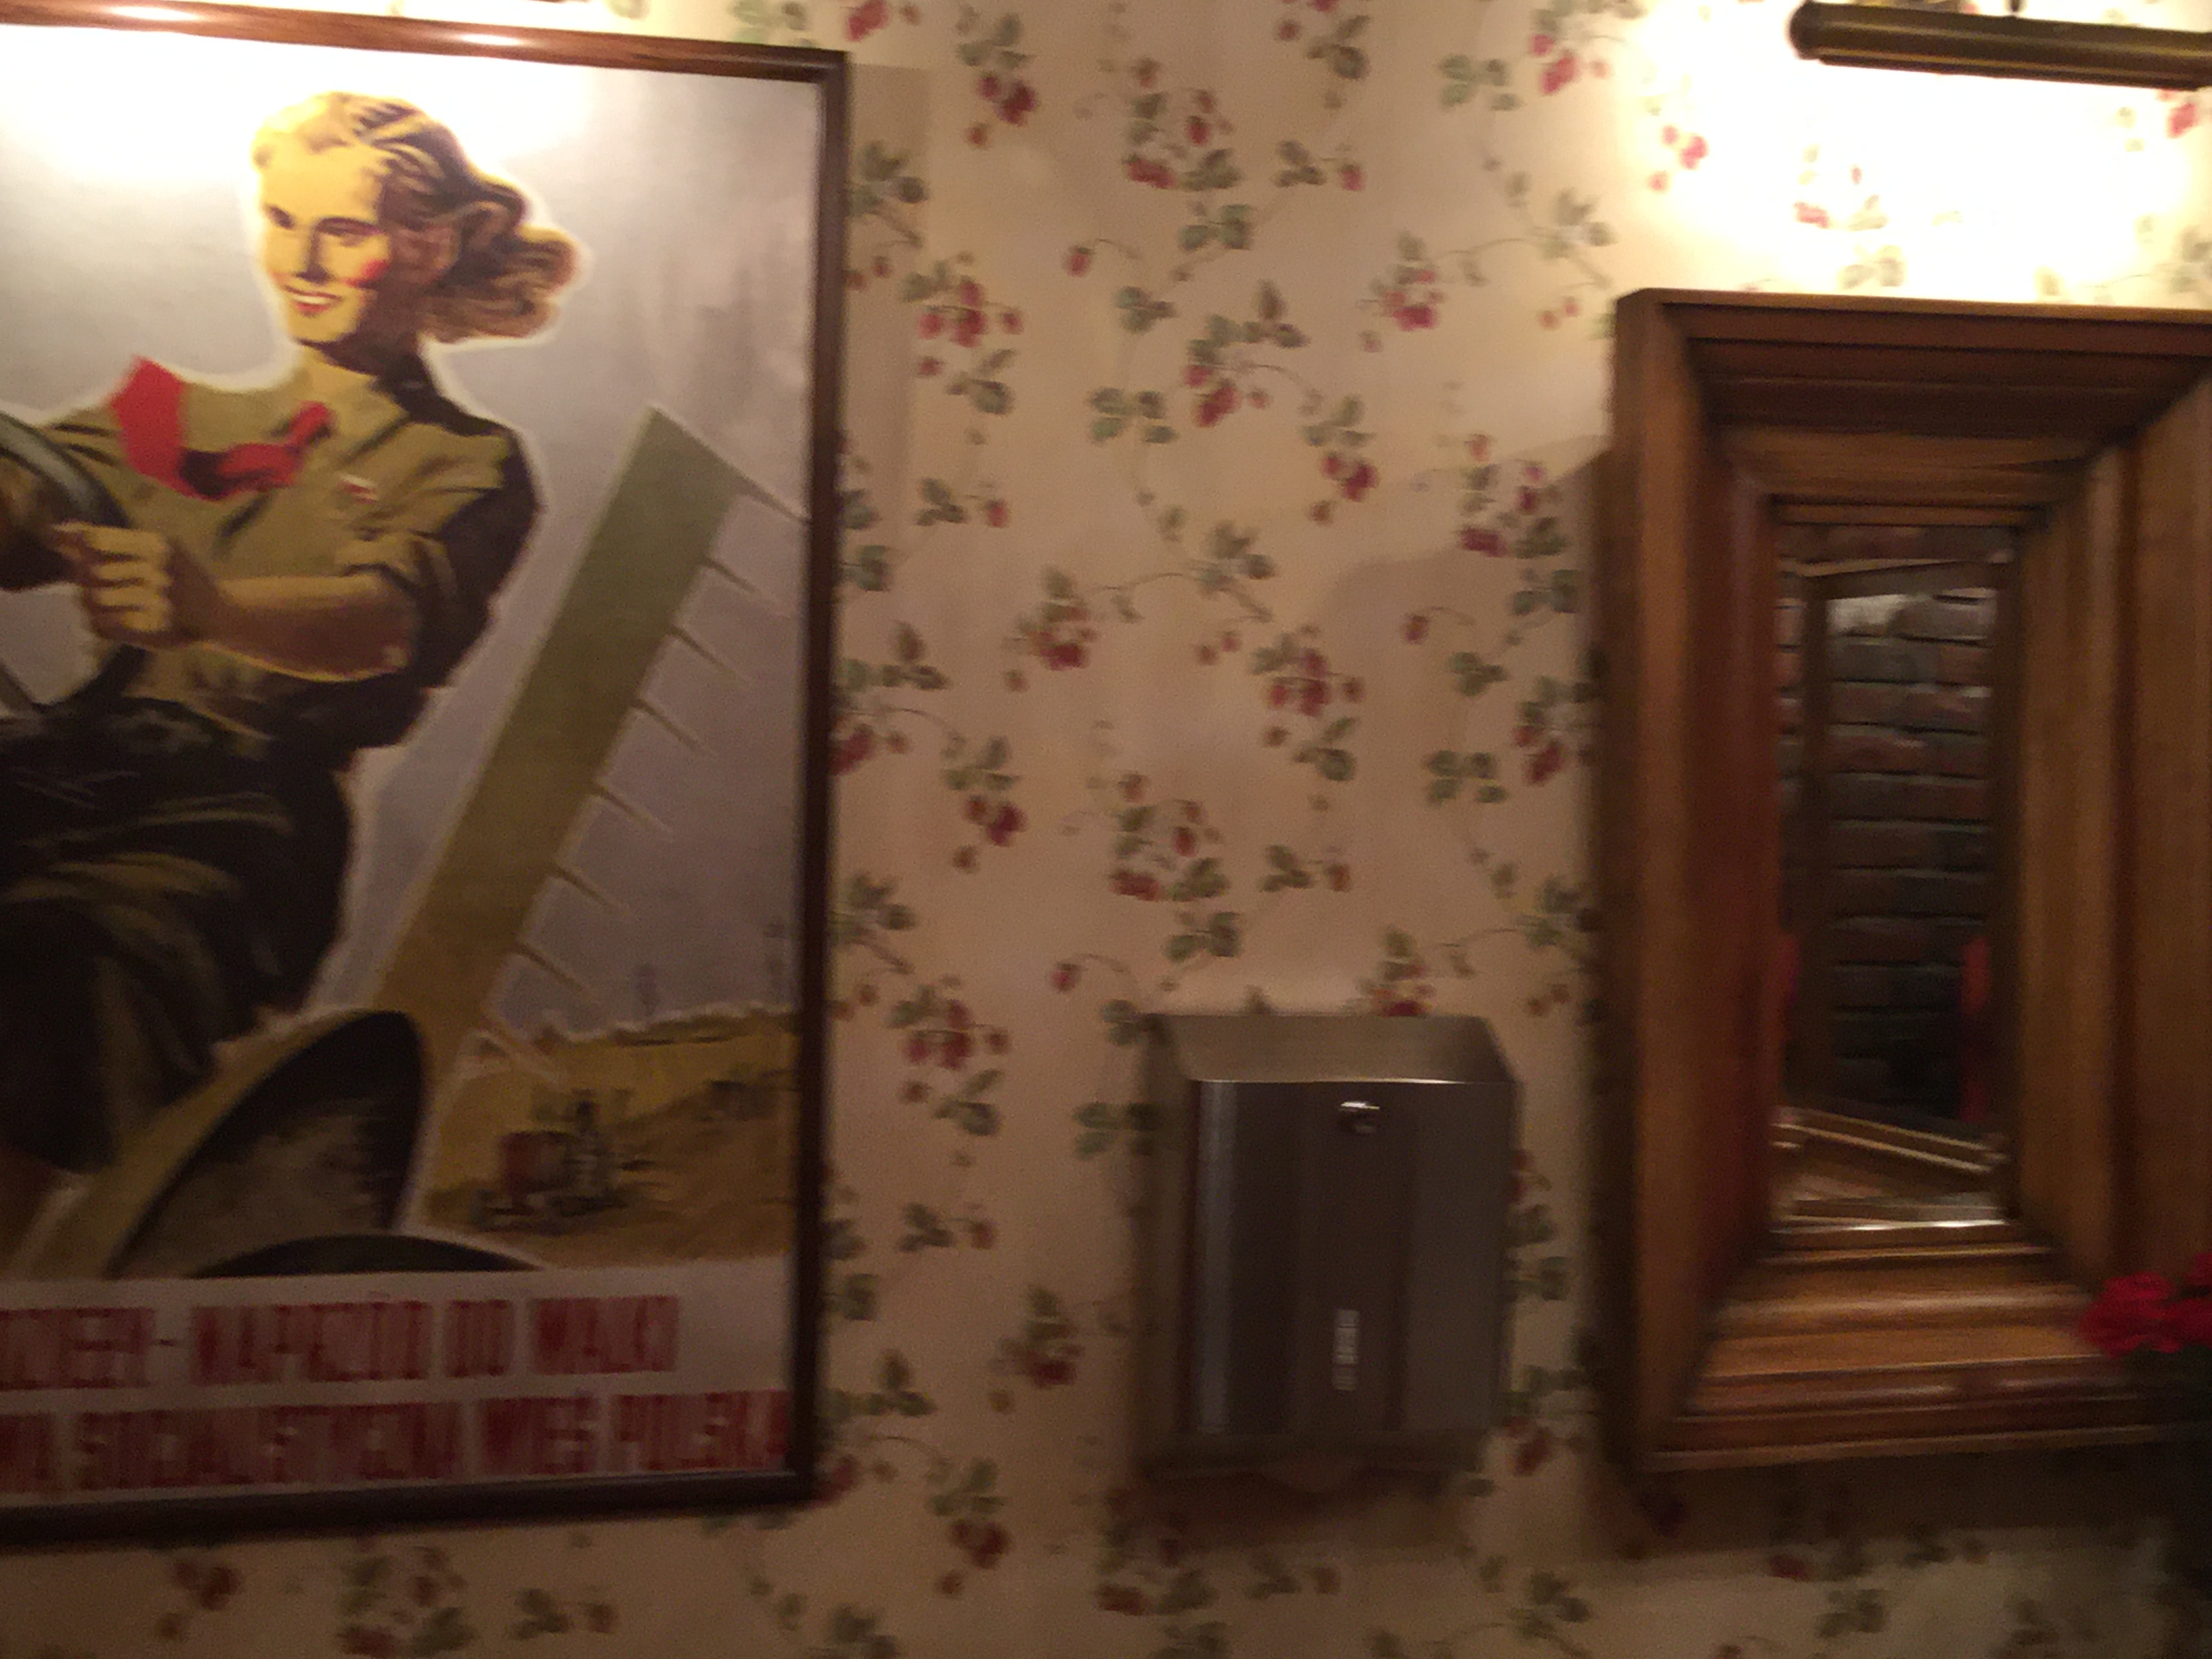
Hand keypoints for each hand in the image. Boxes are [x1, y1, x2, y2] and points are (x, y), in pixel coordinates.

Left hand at [46, 523, 228, 648]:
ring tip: (96, 599)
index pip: (96, 541)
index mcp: (159, 545)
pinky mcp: (155, 631)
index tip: (71, 549)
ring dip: (87, 600)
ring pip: (93, 600)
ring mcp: (158, 604)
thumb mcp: (154, 548)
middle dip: (81, 576)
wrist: (218, 612)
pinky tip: (108, 618)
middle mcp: (159, 573)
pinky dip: (96, 622)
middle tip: (86, 579)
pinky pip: (103, 625)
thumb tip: (55, 531)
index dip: (75, 545)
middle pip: (91, 572)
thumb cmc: (177, 574)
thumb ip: (109, 540)